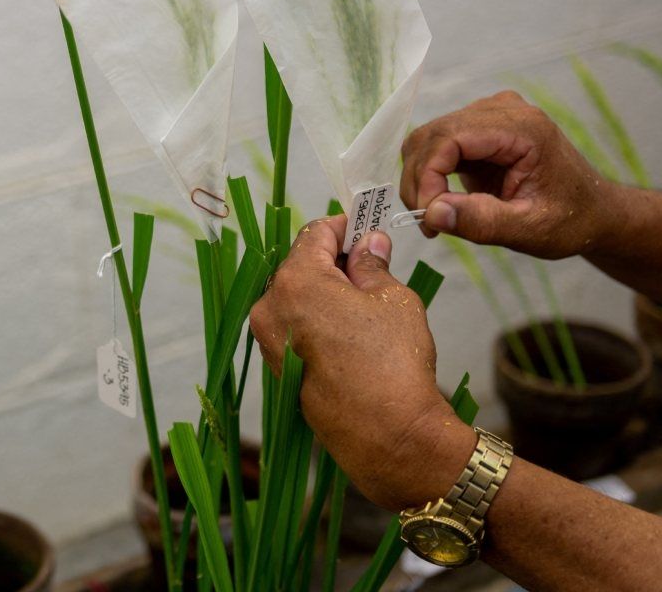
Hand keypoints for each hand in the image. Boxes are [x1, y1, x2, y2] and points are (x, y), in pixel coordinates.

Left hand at [248, 218, 473, 510]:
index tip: (365, 229)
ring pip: (296, 298)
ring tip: (366, 300)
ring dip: (326, 291)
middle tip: (371, 264)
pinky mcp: (278, 368)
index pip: (315, 234)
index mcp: (295, 281)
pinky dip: (317, 319)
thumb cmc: (392, 362)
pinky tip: (351, 330)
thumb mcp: (392, 299)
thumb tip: (368, 245)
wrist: (386, 434)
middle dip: (334, 261)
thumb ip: (372, 265)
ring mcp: (269, 341)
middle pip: (300, 265)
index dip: (344, 227)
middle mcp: (270, 308)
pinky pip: (295, 328)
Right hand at [400, 90, 612, 258]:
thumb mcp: (531, 229)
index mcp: (523, 128)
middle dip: (419, 181)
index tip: (429, 216)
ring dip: (421, 179)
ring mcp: (489, 116)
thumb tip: (432, 213)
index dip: (428, 176)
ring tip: (437, 217)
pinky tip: (445, 204)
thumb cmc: (572, 219)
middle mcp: (502, 111)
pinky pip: (437, 146)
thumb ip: (482, 221)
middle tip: (430, 223)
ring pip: (427, 139)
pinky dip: (430, 176)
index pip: (450, 137)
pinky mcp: (479, 130)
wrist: (594, 211)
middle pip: (432, 135)